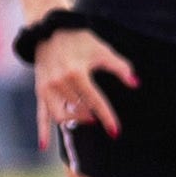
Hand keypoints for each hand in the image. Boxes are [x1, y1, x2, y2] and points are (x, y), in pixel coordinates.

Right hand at [34, 27, 136, 145]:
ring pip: (61, 115)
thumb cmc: (79, 40)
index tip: (115, 131)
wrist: (50, 30)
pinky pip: (40, 114)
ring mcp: (47, 88)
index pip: (95, 101)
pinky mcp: (39, 91)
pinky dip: (42, 131)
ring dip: (75, 121)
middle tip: (100, 119)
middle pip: (79, 109)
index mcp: (76, 73)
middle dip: (92, 116)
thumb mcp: (101, 50)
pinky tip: (43, 146)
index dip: (107, 117)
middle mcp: (59, 82)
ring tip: (87, 118)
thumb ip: (120, 67)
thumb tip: (136, 84)